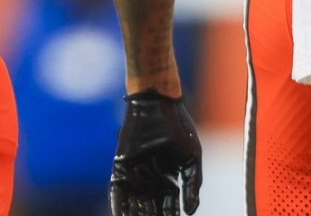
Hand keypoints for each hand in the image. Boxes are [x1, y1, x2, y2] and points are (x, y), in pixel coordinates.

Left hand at [109, 91, 200, 215]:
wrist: (157, 105)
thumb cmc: (179, 129)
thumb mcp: (192, 158)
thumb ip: (192, 186)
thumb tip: (190, 212)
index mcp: (168, 181)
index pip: (169, 207)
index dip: (171, 215)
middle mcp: (151, 181)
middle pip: (150, 208)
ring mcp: (135, 175)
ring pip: (134, 203)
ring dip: (135, 214)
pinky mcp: (121, 167)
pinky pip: (118, 191)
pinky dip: (118, 206)